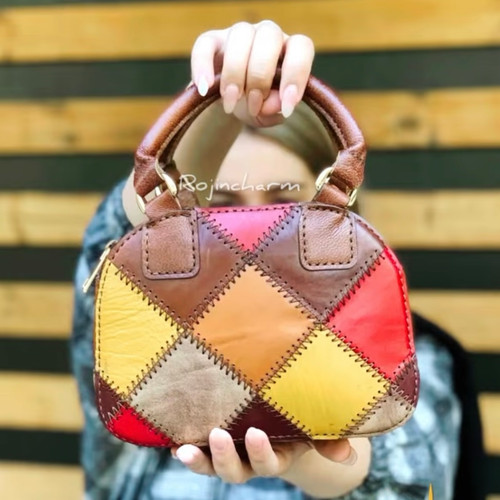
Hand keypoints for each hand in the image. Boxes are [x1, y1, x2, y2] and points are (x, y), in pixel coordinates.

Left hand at [172, 427, 356, 483]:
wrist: (279, 418)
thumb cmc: (297, 420)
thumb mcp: (312, 428)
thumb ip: (327, 439)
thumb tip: (346, 454)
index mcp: (276, 455)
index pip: (268, 463)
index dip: (262, 453)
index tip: (256, 433)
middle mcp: (249, 459)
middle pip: (234, 471)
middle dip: (224, 458)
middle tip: (217, 435)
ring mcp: (229, 452)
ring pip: (210, 466)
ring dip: (197, 460)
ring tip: (181, 450)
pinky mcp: (211, 442)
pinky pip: (195, 451)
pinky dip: (182, 448)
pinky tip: (170, 441)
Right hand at [190, 21, 314, 126]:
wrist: (230, 106)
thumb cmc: (257, 106)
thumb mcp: (268, 114)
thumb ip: (275, 110)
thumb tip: (274, 104)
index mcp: (289, 50)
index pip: (301, 48)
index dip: (296, 74)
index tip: (288, 106)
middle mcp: (267, 35)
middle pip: (269, 37)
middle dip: (260, 77)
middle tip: (254, 106)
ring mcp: (239, 34)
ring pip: (240, 35)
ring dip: (235, 73)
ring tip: (230, 103)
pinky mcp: (212, 41)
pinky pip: (205, 44)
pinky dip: (203, 66)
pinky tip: (204, 89)